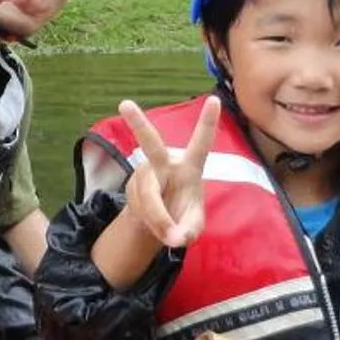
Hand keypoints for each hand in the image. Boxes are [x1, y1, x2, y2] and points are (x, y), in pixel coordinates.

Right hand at [120, 100, 218, 249]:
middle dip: (138, 124)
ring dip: (157, 219)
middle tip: (125, 104)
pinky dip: (147, 220)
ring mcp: (145, 172)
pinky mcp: (132, 184)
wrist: (157, 224)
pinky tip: (151, 222)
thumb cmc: (183, 217)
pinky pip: (137, 205)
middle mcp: (165, 164)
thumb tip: (176, 239)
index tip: (215, 99)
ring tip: (166, 234)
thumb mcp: (193, 227)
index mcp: (189, 168)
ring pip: (147, 196)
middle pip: (151, 145)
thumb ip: (188, 232)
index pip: (200, 143)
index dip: (207, 123)